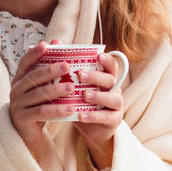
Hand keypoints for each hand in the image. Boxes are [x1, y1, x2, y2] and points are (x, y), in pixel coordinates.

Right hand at [9, 38, 70, 151]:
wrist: (26, 133)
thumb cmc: (37, 105)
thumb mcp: (41, 88)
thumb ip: (48, 68)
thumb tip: (57, 41)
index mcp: (19, 79)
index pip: (25, 63)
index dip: (34, 53)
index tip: (46, 45)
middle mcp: (15, 90)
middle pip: (33, 77)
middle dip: (50, 70)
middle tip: (67, 66)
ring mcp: (17, 104)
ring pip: (38, 95)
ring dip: (56, 90)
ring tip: (72, 88)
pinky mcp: (22, 118)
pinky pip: (41, 112)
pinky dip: (57, 109)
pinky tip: (71, 109)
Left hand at [74, 51, 124, 170]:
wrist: (89, 129)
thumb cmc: (81, 102)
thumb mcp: (76, 86)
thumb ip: (68, 66)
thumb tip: (55, 41)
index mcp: (106, 78)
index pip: (111, 65)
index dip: (107, 60)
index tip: (97, 55)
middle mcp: (114, 89)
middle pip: (110, 80)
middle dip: (96, 76)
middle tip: (80, 74)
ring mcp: (116, 105)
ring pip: (113, 98)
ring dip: (98, 96)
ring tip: (84, 95)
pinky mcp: (114, 120)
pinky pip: (106, 117)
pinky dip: (93, 116)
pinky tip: (81, 115)